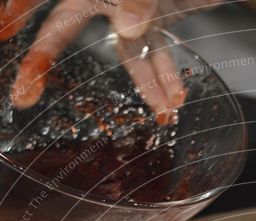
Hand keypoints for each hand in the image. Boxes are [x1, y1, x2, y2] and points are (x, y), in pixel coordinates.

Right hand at [2, 0, 220, 121]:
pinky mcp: (157, 13)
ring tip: (160, 111)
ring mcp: (133, 2)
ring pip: (124, 47)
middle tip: (25, 92)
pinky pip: (154, 50)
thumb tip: (127, 26)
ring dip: (143, 82)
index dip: (18, 9)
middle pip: (66, 22)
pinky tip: (174, 98)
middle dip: (46, 58)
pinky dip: (164, 75)